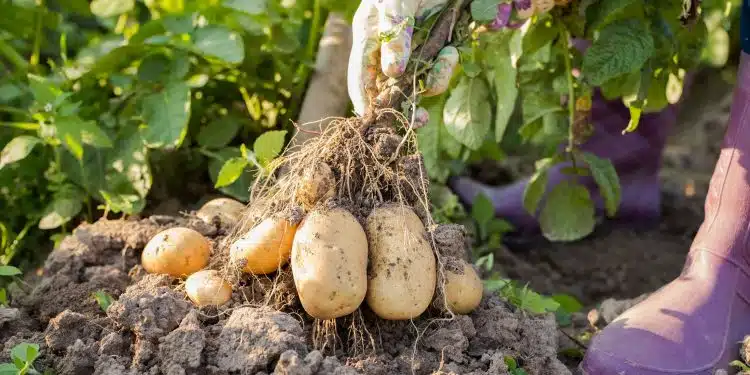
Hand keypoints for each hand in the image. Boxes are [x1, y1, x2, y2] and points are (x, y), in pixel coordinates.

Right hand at [347, 0, 458, 124]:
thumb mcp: (399, 2)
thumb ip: (394, 34)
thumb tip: (391, 74)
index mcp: (369, 35)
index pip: (360, 76)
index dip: (364, 100)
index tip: (373, 119)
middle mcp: (387, 49)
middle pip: (388, 89)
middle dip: (404, 104)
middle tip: (421, 119)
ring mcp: (412, 53)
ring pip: (416, 83)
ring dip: (433, 80)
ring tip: (448, 59)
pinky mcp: (434, 52)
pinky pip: (436, 72)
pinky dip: (446, 67)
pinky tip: (452, 53)